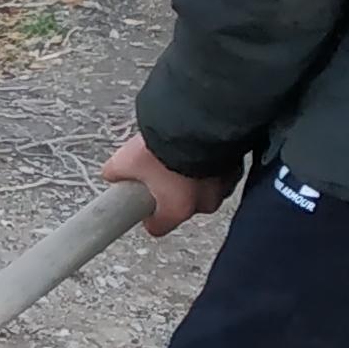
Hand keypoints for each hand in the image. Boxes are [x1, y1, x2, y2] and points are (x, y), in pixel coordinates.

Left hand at [102, 129, 230, 238]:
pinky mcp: (236, 167)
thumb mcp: (125, 160)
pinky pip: (218, 171)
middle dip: (171, 192)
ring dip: (192, 176)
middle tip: (159, 170)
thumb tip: (112, 174)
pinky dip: (208, 162)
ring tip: (178, 154)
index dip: (148, 217)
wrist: (201, 120)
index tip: (143, 207)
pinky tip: (196, 146)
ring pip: (202, 189)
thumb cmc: (167, 144)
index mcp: (177, 210)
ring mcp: (224, 186)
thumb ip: (116, 173)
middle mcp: (204, 204)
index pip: (158, 228)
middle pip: (182, 206)